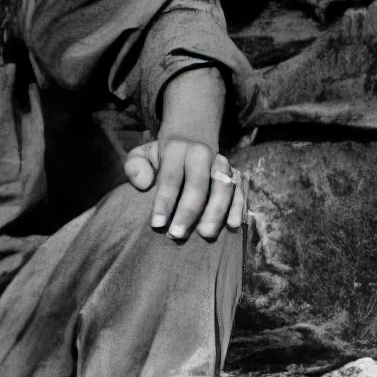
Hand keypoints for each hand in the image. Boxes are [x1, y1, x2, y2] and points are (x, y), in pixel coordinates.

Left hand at [124, 134, 244, 241]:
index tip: (157, 224)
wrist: (191, 141)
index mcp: (177, 148)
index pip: (171, 177)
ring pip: (223, 187)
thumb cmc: (162, 158)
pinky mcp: (236, 175)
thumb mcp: (141, 155)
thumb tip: (144, 184)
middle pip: (198, 184)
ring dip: (216, 212)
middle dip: (188, 211)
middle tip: (177, 235)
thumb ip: (135, 166)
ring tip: (205, 234)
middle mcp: (203, 154)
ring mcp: (222, 164)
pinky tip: (233, 225)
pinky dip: (239, 207)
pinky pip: (241, 191)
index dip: (164, 201)